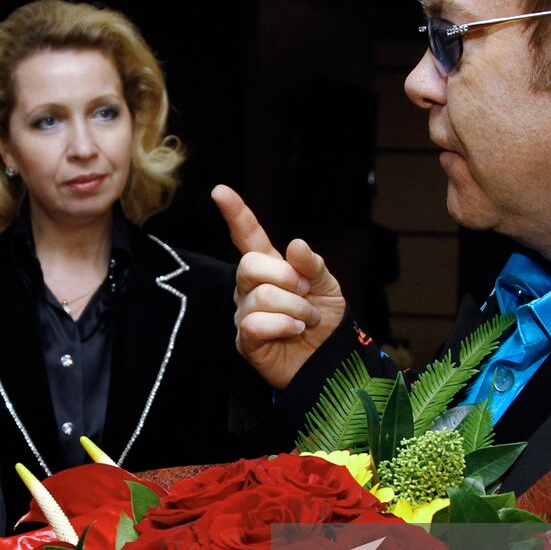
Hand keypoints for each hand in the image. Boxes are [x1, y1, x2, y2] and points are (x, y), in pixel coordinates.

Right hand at [211, 185, 346, 389]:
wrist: (330, 358)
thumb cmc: (324, 319)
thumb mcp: (328, 285)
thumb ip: (312, 264)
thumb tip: (295, 244)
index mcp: (270, 266)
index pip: (247, 236)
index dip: (235, 213)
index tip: (219, 191)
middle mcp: (250, 286)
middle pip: (250, 264)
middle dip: (287, 279)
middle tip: (306, 294)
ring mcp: (244, 312)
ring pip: (261, 297)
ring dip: (295, 308)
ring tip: (305, 320)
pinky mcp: (245, 340)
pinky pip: (256, 324)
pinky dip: (284, 325)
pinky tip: (293, 331)